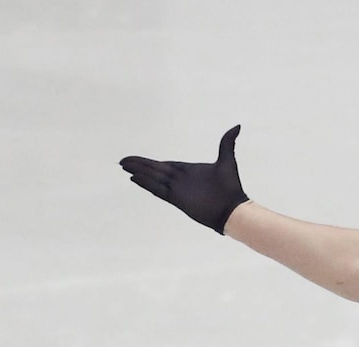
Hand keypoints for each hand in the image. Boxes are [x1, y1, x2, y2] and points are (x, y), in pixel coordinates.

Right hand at [119, 125, 248, 233]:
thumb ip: (227, 143)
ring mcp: (177, 189)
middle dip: (139, 165)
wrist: (233, 209)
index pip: (165, 165)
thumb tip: (236, 126)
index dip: (150, 162)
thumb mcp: (227, 161)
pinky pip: (157, 189)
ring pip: (153, 178)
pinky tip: (134, 179)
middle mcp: (180, 179)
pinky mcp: (177, 198)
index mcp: (188, 171)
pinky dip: (145, 184)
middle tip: (122, 162)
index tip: (137, 160)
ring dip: (138, 172)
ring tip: (124, 167)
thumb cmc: (231, 188)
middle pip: (154, 170)